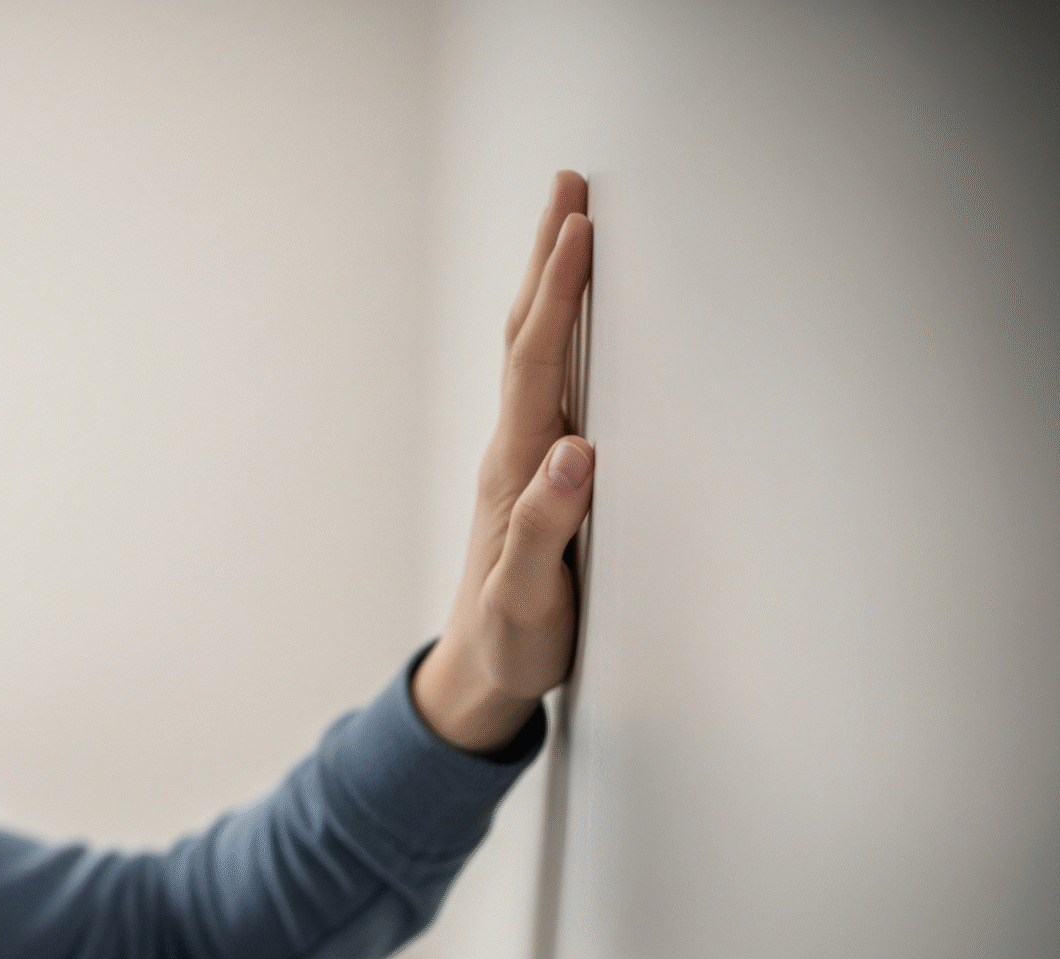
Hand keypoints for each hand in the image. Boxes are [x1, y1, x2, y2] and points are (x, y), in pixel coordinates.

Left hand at [412, 172, 594, 750]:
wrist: (481, 673)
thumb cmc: (512, 637)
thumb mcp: (529, 593)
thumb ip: (544, 527)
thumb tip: (576, 453)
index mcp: (516, 469)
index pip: (538, 362)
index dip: (560, 294)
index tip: (578, 226)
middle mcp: (515, 451)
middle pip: (528, 335)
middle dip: (547, 259)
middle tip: (568, 184)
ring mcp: (523, 459)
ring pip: (536, 352)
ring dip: (551, 284)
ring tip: (570, 221)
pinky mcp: (536, 474)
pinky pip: (549, 382)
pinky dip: (562, 332)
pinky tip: (573, 316)